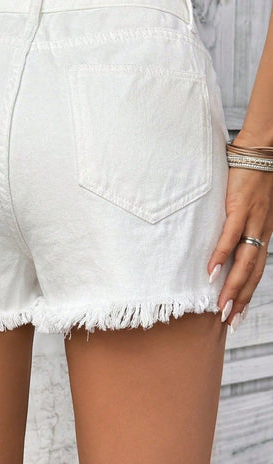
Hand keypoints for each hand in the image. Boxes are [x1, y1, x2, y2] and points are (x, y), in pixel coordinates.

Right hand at [207, 131, 272, 332]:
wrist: (262, 152)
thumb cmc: (252, 178)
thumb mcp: (250, 206)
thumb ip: (241, 223)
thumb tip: (224, 238)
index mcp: (263, 233)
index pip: (257, 270)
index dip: (248, 294)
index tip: (237, 314)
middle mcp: (261, 232)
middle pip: (253, 273)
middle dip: (241, 300)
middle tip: (229, 322)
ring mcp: (251, 221)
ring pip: (244, 261)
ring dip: (233, 287)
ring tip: (221, 307)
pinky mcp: (239, 208)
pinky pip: (230, 237)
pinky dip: (221, 256)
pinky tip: (211, 272)